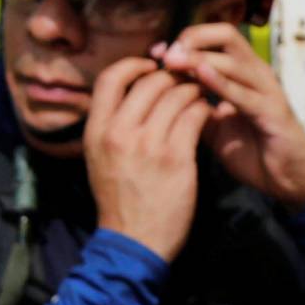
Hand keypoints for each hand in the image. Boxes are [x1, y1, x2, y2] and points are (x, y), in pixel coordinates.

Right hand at [85, 56, 211, 260]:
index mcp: (97, 130)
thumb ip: (112, 126)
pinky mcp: (177, 158)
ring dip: (193, 89)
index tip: (151, 66)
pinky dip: (204, 109)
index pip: (111, 78)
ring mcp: (149, 145)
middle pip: (150, 82)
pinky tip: (208, 113)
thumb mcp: (100, 158)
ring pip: (176, 95)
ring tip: (201, 94)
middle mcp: (120, 132)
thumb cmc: (119, 200)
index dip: (134, 64)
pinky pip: (194, 117)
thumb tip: (130, 96)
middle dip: (173, 75)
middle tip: (187, 79)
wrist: (133, 240)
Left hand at [156, 24, 304, 209]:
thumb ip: (193, 109)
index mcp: (242, 74)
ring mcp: (267, 91)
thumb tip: (162, 96)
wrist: (288, 181)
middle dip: (192, 38)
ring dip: (199, 58)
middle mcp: (256, 74)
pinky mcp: (273, 113)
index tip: (156, 53)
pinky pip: (244, 94)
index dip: (183, 40)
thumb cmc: (254, 152)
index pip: (213, 39)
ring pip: (232, 61)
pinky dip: (221, 83)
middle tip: (165, 55)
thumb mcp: (214, 128)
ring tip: (172, 62)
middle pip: (226, 35)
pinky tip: (200, 76)